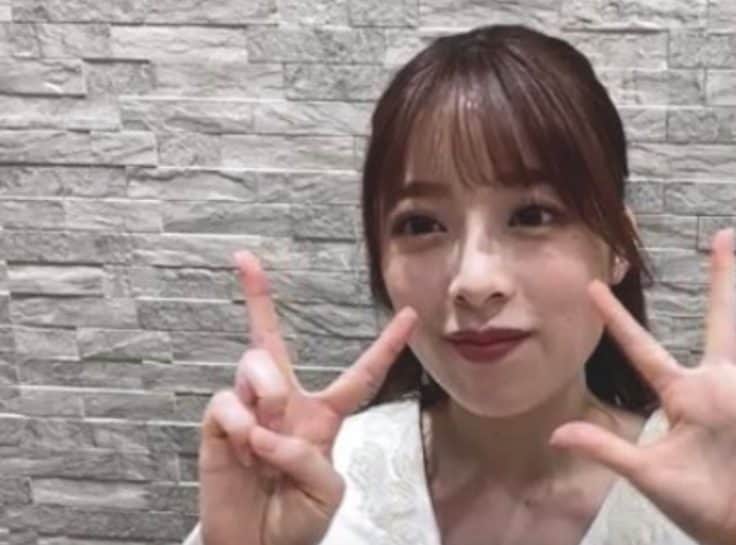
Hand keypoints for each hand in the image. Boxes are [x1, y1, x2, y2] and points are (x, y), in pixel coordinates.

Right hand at [197, 250, 416, 544]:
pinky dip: (240, 424)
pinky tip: (244, 448)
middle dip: (257, 297)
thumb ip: (309, 453)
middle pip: (271, 341)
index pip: (362, 375)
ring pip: (255, 364)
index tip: (408, 313)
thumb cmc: (297, 519)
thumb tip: (268, 428)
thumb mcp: (326, 490)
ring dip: (265, 393)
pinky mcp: (218, 425)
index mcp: (324, 418)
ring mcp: (249, 411)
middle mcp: (285, 405)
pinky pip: (226, 402)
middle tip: (245, 260)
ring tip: (264, 434)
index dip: (386, 345)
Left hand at [550, 229, 735, 544]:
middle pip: (720, 317)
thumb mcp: (646, 473)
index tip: (594, 286)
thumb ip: (607, 448)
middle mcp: (719, 383)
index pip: (642, 348)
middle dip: (721, 277)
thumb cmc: (695, 504)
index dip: (617, 319)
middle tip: (723, 236)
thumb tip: (557, 435)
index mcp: (681, 394)